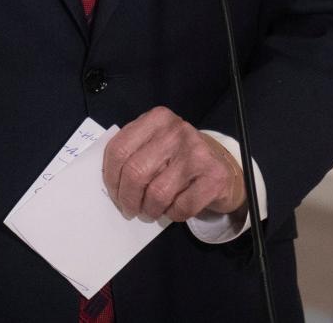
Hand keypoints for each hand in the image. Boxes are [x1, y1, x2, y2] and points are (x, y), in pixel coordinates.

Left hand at [102, 107, 245, 222]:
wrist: (222, 165)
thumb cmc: (178, 156)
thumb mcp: (154, 143)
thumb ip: (133, 152)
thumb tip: (110, 182)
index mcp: (156, 118)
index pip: (119, 149)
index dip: (111, 177)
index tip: (114, 193)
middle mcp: (176, 130)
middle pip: (135, 172)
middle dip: (128, 198)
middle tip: (130, 209)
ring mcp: (197, 152)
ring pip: (157, 193)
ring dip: (150, 209)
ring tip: (151, 211)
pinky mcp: (214, 176)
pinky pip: (181, 207)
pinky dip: (172, 215)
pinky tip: (173, 209)